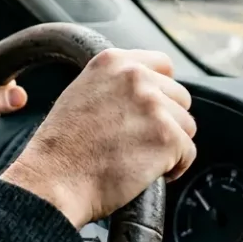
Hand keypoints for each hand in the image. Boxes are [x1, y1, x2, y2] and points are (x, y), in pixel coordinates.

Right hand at [0, 48, 195, 228]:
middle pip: (180, 97)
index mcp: (113, 61)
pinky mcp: (167, 137)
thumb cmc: (61, 147)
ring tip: (139, 158)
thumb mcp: (80, 93)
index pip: (163, 64)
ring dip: (170, 145)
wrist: (54, 179)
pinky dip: (174, 168)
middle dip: (166, 121)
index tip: (149, 111)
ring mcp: (153, 105)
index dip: (161, 91)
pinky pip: (188, 153)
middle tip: (138, 142)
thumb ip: (114, 84)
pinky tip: (146, 172)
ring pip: (186, 125)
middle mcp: (135, 76)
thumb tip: (146, 91)